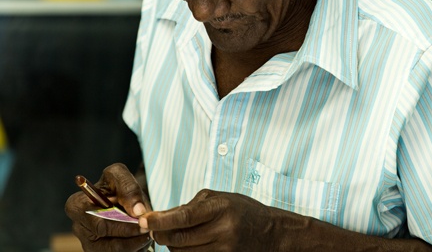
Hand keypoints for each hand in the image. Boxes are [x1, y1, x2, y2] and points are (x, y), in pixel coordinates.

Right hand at [65, 163, 153, 251]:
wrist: (122, 196)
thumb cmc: (116, 184)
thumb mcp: (119, 175)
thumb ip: (128, 187)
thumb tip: (137, 211)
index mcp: (76, 205)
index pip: (99, 223)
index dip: (122, 225)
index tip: (141, 220)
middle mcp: (79, 227)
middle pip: (105, 241)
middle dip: (130, 236)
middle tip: (149, 230)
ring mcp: (87, 242)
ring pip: (111, 251)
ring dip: (133, 246)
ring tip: (147, 235)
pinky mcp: (97, 251)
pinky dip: (132, 250)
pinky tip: (142, 241)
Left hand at [140, 189, 278, 250]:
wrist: (273, 234)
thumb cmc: (244, 211)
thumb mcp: (222, 199)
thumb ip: (194, 206)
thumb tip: (164, 217)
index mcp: (221, 208)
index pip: (184, 217)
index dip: (160, 220)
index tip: (143, 220)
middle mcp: (223, 231)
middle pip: (178, 239)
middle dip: (160, 235)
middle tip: (153, 229)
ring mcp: (224, 250)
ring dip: (172, 246)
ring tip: (176, 236)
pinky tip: (188, 245)